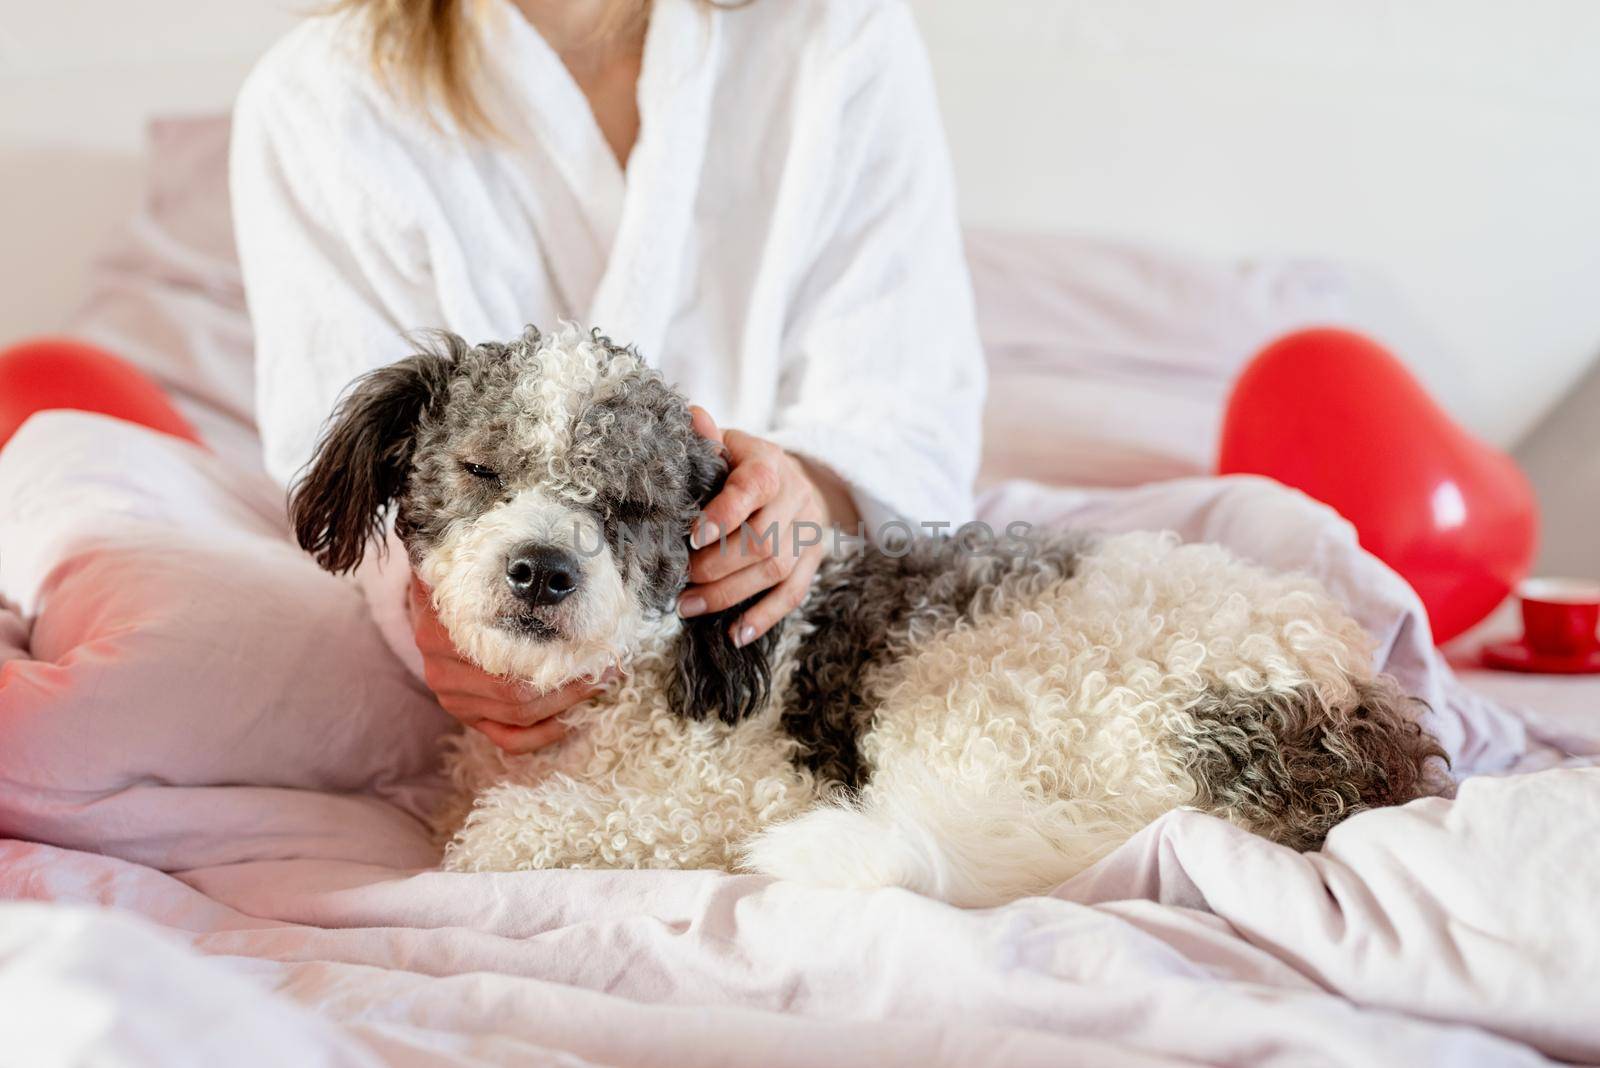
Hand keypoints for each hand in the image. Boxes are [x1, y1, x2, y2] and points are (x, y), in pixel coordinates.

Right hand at [409, 576, 606, 754]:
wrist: (433, 597)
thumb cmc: (466, 576)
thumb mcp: (471, 561)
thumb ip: (500, 565)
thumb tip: (550, 564)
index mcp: (441, 632)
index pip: (509, 656)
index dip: (560, 655)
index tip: (598, 642)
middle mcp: (441, 670)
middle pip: (516, 691)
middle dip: (571, 682)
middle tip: (606, 666)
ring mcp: (452, 698)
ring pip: (518, 716)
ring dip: (565, 704)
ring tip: (599, 683)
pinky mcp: (465, 716)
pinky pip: (508, 739)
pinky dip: (543, 734)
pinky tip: (571, 719)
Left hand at [678, 408, 859, 645]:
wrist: (803, 478)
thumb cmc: (749, 464)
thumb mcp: (731, 445)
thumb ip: (709, 439)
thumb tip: (692, 416)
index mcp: (771, 466)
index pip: (752, 489)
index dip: (725, 514)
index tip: (693, 535)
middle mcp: (796, 500)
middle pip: (761, 542)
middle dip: (716, 566)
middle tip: (679, 581)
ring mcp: (808, 535)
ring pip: (775, 572)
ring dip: (729, 594)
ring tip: (689, 607)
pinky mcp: (813, 562)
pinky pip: (793, 594)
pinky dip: (764, 617)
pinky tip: (735, 634)